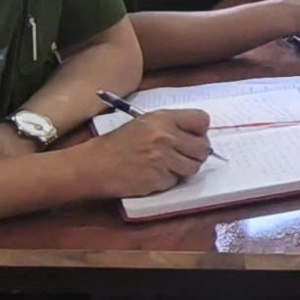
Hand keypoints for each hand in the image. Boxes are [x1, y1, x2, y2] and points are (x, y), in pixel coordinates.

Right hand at [73, 108, 210, 196]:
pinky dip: (168, 181)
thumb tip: (197, 136)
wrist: (96, 165)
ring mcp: (163, 158)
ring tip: (166, 166)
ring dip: (183, 170)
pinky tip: (153, 175)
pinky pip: (176, 181)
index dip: (200, 132)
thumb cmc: (119, 143)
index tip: (193, 138)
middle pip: (203, 147)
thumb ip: (171, 126)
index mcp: (163, 118)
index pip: (202, 120)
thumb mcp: (144, 123)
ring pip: (193, 167)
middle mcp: (166, 136)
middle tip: (182, 157)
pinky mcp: (159, 178)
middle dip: (196, 154)